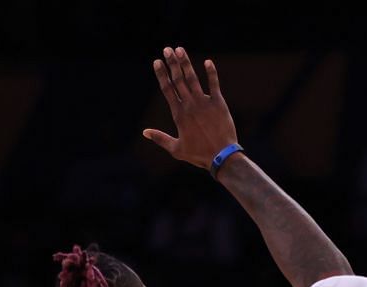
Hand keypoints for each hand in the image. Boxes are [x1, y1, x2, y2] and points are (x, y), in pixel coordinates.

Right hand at [143, 46, 238, 170]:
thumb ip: (160, 138)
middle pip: (178, 79)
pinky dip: (211, 72)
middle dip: (172, 63)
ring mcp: (204, 103)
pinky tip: (208, 61)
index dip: (162, 74)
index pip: (167, 89)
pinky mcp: (219, 104)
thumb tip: (144, 132)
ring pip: (193, 79)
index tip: (157, 61)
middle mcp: (190, 105)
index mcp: (178, 114)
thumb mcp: (176, 149)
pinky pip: (214, 84)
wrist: (222, 157)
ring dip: (186, 63)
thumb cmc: (199, 155)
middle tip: (167, 49)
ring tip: (180, 50)